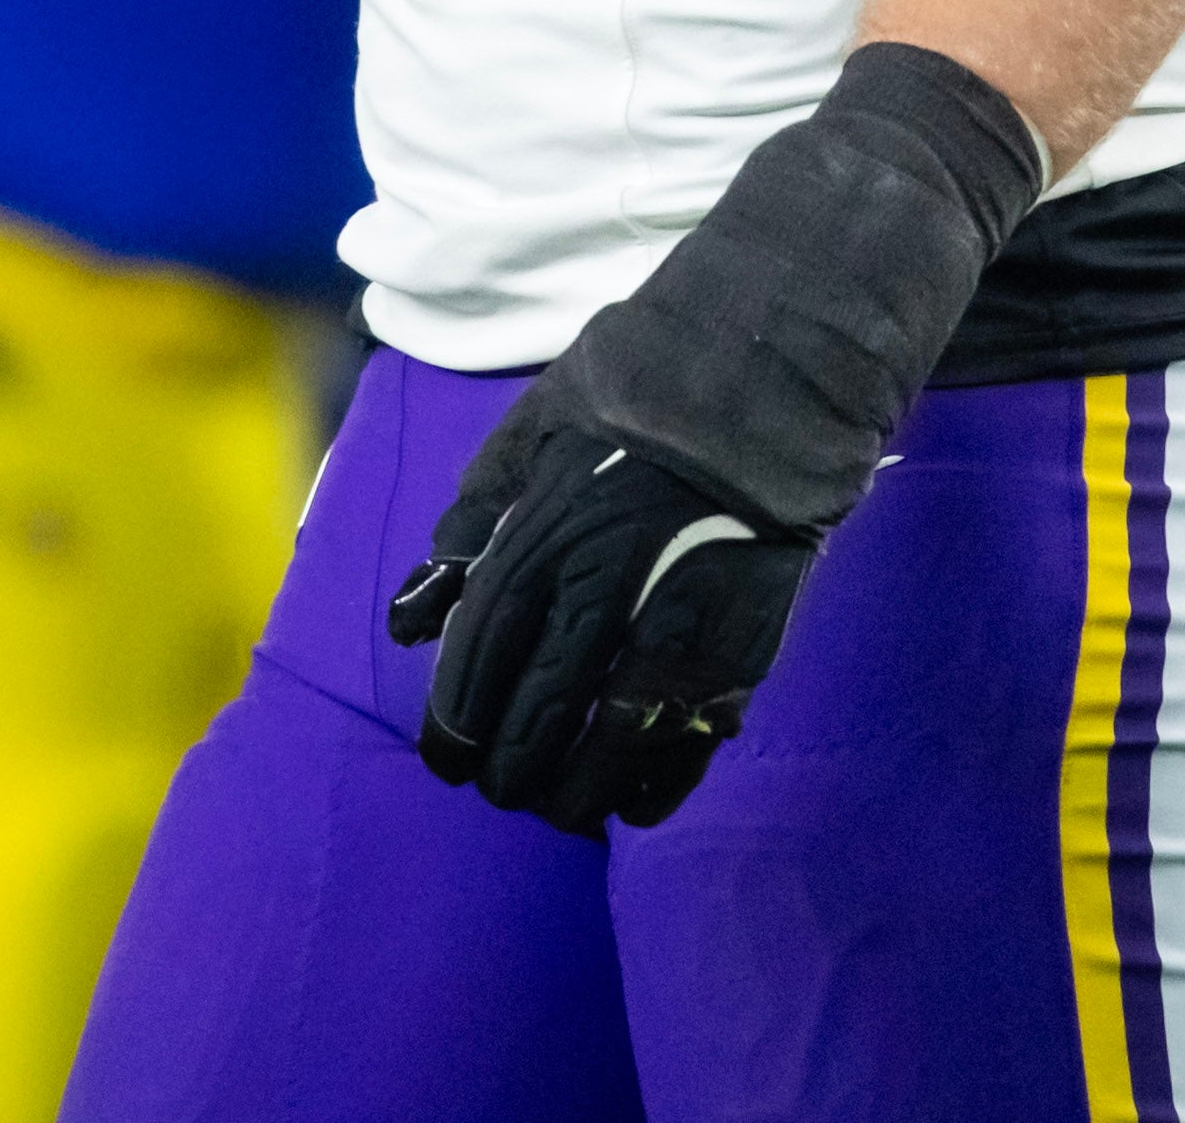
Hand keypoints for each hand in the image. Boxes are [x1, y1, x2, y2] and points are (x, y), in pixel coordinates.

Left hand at [378, 42, 1041, 836]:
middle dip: (504, 768)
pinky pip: (684, 746)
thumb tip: (411, 615)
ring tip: (553, 805)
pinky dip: (649, 789)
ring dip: (567, 793)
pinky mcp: (739, 647)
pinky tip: (625, 804)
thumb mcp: (533, 428)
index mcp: (544, 531)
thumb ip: (470, 520)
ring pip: (602, 745)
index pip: (480, 657)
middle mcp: (602, 584)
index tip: (445, 757)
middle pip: (533, 713)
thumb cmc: (640, 396)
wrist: (774, 378)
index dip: (456, 722)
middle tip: (494, 788)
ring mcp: (674, 621)